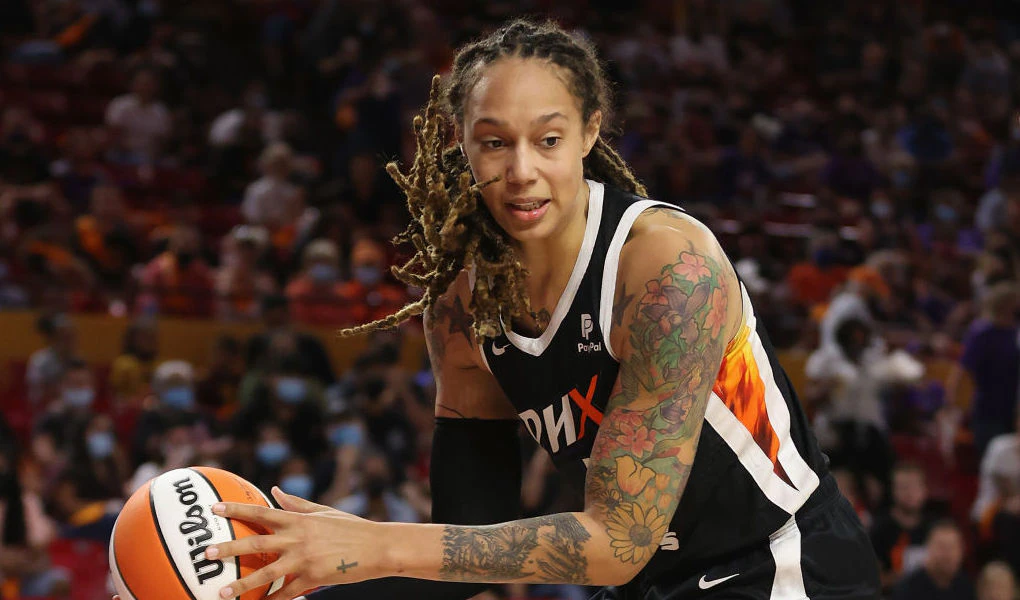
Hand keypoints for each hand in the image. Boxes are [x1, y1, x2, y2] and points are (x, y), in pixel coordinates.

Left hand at [203, 487, 382, 599]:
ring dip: (242, 583)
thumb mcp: (323, 511)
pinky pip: (286, 594)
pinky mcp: (312, 578)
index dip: (236, 510)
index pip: (261, 512)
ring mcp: (304, 559)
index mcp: (298, 520)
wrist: (377, 547)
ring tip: (222, 592)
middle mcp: (297, 538)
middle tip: (207, 554)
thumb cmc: (350, 528)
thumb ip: (295, 504)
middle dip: (230, 548)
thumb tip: (274, 491)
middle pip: (257, 543)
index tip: (215, 509)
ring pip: (266, 573)